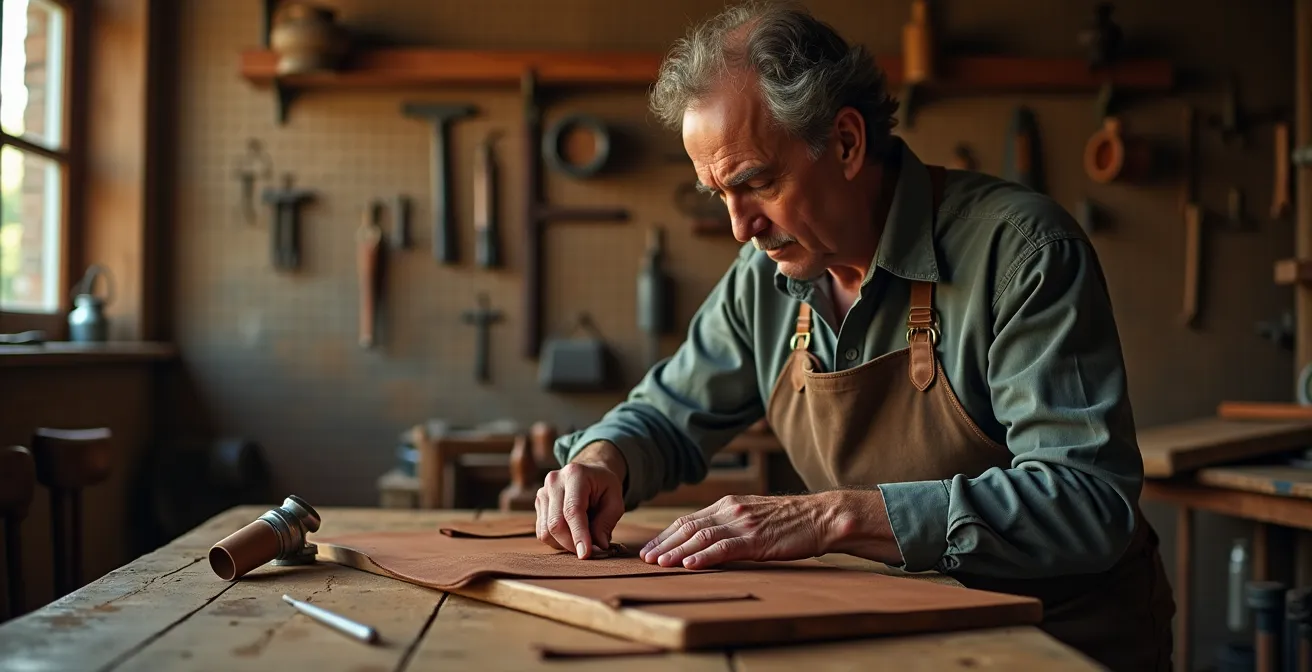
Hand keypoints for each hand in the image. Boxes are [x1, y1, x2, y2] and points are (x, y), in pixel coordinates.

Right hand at [535, 443, 625, 558]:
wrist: (589, 474)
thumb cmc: (604, 487)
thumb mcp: (615, 500)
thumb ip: (607, 522)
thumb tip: (598, 545)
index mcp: (575, 475)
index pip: (572, 510)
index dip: (578, 535)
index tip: (585, 554)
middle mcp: (554, 482)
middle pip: (555, 523)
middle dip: (571, 544)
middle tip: (589, 551)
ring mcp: (543, 492)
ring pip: (546, 531)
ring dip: (564, 544)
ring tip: (582, 539)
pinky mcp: (538, 504)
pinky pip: (542, 532)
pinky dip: (557, 541)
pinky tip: (571, 535)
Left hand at [639, 494, 834, 569]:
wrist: (821, 517)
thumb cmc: (790, 521)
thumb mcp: (754, 517)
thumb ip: (731, 523)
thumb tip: (707, 540)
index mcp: (728, 504)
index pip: (689, 520)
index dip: (666, 535)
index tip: (650, 548)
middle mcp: (731, 510)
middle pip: (688, 527)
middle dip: (665, 544)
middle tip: (645, 558)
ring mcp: (743, 524)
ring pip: (701, 537)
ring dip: (677, 552)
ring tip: (659, 563)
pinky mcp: (756, 539)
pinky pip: (725, 548)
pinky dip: (704, 557)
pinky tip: (689, 565)